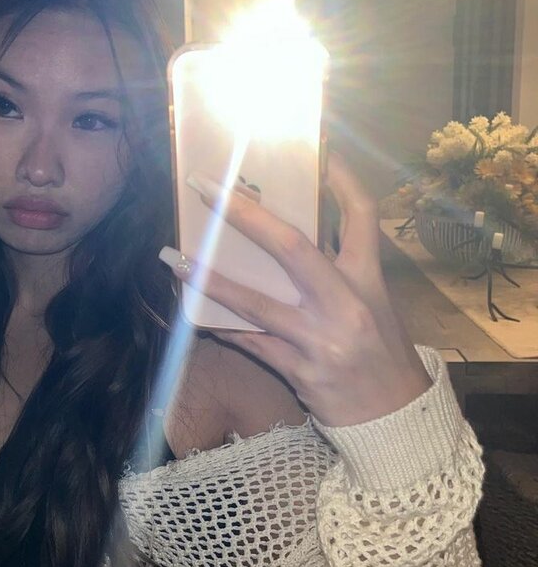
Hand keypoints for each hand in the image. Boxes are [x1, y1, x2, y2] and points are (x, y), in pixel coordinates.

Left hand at [159, 151, 431, 427]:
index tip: (318, 149)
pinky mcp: (298, 370)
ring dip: (209, 279)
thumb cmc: (380, 352)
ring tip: (172, 258)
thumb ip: (338, 269)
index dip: (340, 179)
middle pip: (292, 247)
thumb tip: (282, 236)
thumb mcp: (373, 302)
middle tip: (207, 189)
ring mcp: (319, 339)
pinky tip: (191, 309)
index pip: (360, 216)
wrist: (393, 418)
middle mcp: (344, 303)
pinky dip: (220, 324)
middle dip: (246, 215)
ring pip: (255, 302)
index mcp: (367, 279)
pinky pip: (249, 342)